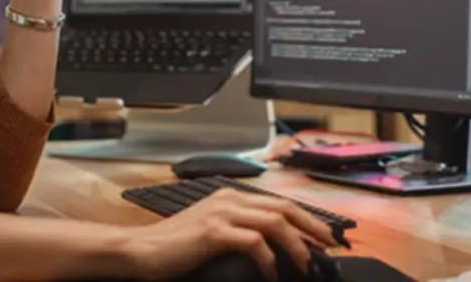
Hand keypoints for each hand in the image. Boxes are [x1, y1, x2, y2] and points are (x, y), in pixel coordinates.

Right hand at [121, 189, 338, 280]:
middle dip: (312, 226)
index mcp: (230, 197)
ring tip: (307, 263)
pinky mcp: (214, 231)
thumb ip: (239, 232)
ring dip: (297, 244)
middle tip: (330, 246)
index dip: (306, 219)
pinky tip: (271, 273)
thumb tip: (273, 247)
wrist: (140, 250)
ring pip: (275, 221)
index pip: (278, 203)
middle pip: (284, 207)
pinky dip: (269, 259)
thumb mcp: (212, 233)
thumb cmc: (174, 247)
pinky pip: (254, 241)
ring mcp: (222, 213)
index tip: (324, 237)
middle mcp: (229, 199)